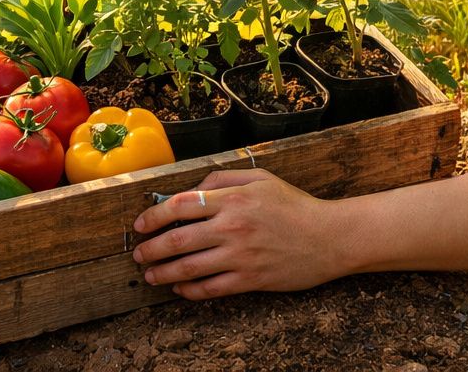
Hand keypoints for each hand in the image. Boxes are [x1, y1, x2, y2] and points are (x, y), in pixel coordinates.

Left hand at [131, 168, 345, 298]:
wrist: (329, 237)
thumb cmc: (295, 206)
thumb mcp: (262, 178)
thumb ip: (224, 176)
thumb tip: (192, 188)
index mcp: (234, 198)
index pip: (180, 205)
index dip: (153, 216)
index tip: (140, 225)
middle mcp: (233, 227)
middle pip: (177, 240)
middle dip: (149, 249)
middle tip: (138, 254)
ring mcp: (240, 256)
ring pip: (188, 268)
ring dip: (162, 273)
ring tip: (150, 275)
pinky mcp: (249, 280)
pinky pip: (209, 289)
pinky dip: (188, 291)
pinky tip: (179, 288)